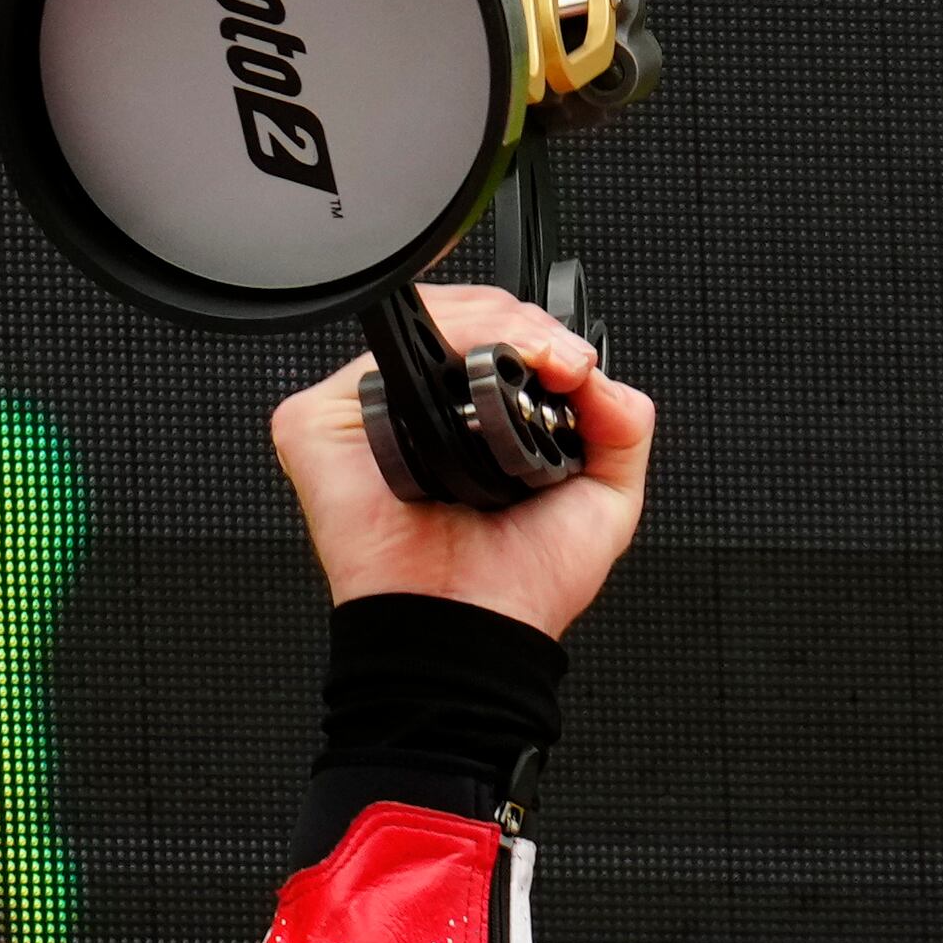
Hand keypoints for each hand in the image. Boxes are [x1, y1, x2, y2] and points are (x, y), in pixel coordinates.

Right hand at [269, 283, 656, 640]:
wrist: (476, 625)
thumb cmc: (523, 579)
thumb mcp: (608, 496)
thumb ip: (623, 423)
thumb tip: (603, 375)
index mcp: (478, 420)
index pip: (497, 336)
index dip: (539, 333)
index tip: (575, 362)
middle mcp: (423, 412)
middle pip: (459, 317)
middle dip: (520, 323)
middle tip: (559, 363)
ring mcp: (368, 415)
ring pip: (417, 325)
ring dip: (483, 327)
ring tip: (528, 366)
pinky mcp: (318, 427)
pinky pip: (361, 363)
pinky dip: (415, 356)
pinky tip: (455, 384)